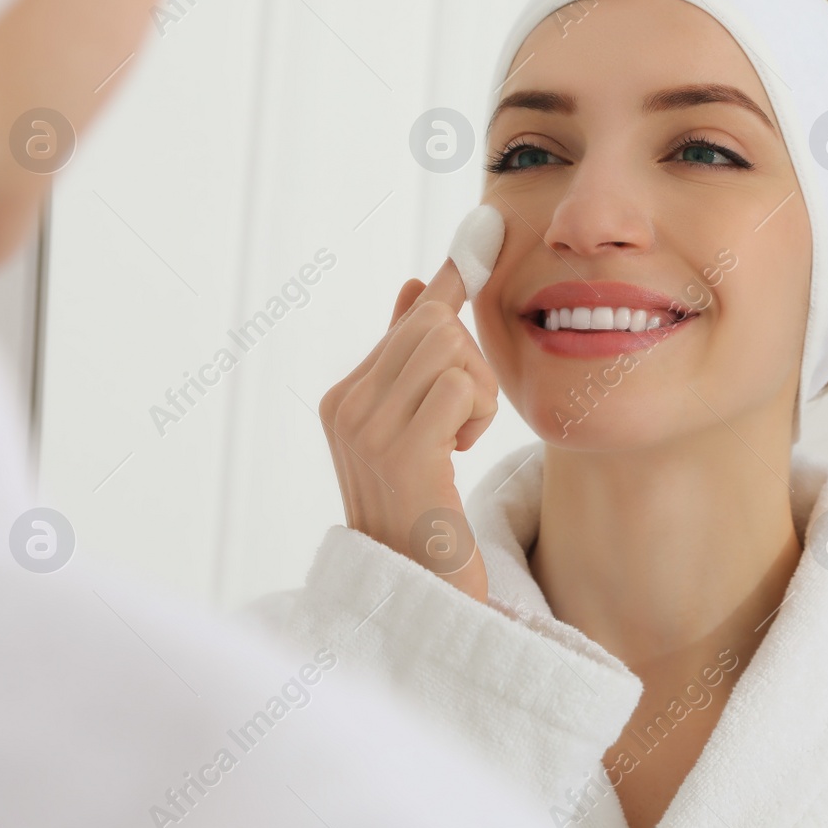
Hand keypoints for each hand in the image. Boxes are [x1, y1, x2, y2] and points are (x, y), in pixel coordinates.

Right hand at [318, 257, 497, 602]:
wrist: (420, 596)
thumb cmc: (427, 516)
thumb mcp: (417, 434)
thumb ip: (414, 369)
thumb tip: (417, 289)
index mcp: (344, 398)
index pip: (411, 322)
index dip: (450, 286)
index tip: (484, 232)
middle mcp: (343, 407)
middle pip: (433, 325)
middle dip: (471, 365)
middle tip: (464, 421)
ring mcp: (364, 428)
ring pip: (447, 345)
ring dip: (475, 391)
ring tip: (457, 441)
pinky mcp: (398, 450)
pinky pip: (458, 385)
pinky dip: (475, 414)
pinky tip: (456, 454)